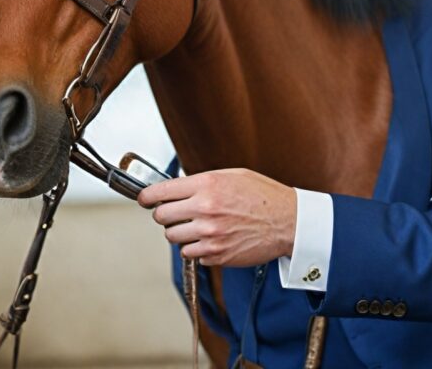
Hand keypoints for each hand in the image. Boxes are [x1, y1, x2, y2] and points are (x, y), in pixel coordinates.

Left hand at [138, 168, 296, 266]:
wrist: (289, 222)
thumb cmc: (263, 195)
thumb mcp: (231, 175)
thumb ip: (202, 181)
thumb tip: (176, 187)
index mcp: (207, 185)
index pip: (161, 192)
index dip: (146, 196)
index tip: (143, 199)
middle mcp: (205, 210)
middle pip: (161, 217)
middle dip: (164, 215)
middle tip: (175, 213)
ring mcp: (210, 235)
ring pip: (173, 237)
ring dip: (180, 232)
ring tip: (197, 226)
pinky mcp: (217, 255)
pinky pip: (191, 254)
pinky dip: (196, 248)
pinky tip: (211, 239)